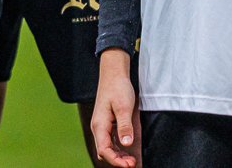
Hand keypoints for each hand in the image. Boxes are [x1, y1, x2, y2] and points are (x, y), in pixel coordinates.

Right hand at [90, 51, 139, 167]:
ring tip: (132, 161)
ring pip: (107, 148)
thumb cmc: (118, 87)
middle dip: (117, 160)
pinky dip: (118, 149)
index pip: (104, 150)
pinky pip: (110, 141)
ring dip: (118, 156)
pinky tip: (127, 151)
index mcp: (99, 124)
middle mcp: (98, 127)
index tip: (129, 165)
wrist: (113, 73)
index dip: (116, 160)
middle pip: (104, 151)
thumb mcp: (123, 107)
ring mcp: (102, 126)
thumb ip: (124, 126)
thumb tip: (126, 144)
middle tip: (133, 164)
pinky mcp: (107, 123)